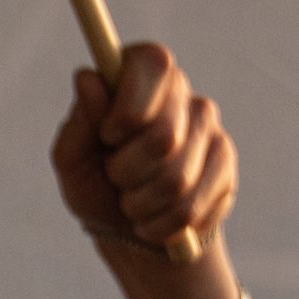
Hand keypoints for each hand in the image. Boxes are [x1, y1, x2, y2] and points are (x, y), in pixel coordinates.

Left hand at [49, 40, 234, 264]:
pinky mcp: (224, 162)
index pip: (153, 63)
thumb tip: (87, 76)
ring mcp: (209, 125)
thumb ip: (79, 122)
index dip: (129, 107)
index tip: (109, 136)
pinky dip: (161, 225)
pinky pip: (192, 206)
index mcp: (141, 74)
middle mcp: (180, 92)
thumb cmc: (96, 187)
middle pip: (164, 135)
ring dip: (141, 204)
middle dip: (127, 172)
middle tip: (116, 178)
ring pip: (178, 179)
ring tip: (132, 203)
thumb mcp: (73, 161)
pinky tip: (155, 220)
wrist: (130, 234)